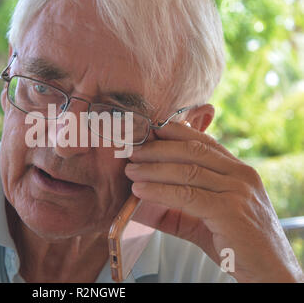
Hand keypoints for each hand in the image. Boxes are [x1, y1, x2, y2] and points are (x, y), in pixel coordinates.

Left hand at [125, 122, 303, 281]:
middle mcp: (240, 175)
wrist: (270, 270)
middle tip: (133, 153)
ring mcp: (237, 191)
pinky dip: (160, 191)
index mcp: (237, 170)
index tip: (150, 131)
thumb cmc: (237, 242)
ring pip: (188, 171)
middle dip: (158, 149)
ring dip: (154, 169)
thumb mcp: (204, 219)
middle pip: (192, 151)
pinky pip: (188, 195)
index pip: (203, 142)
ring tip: (132, 171)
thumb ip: (175, 207)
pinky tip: (141, 191)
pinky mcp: (230, 211)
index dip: (175, 133)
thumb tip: (139, 203)